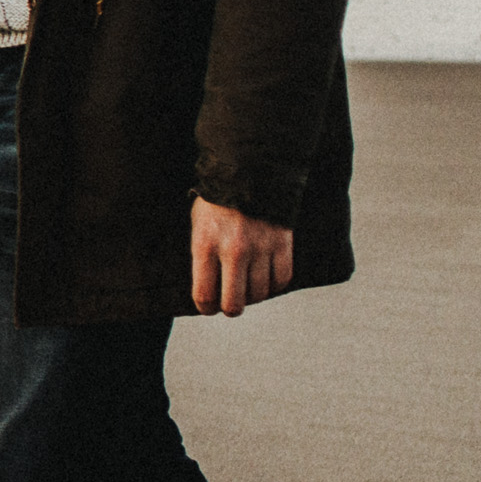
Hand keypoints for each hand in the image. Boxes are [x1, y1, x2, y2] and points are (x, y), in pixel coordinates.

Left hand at [190, 196, 294, 316]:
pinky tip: (266, 278)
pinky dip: (274, 285)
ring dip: (253, 296)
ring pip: (259, 294)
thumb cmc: (218, 201)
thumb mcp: (198, 225)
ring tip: (248, 287)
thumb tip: (207, 288)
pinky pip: (281, 280)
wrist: (248, 172)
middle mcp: (233, 251)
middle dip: (230, 309)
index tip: (208, 308)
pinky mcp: (282, 245)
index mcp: (205, 245)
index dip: (205, 308)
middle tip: (230, 304)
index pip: (204, 294)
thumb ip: (202, 256)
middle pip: (234, 303)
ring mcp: (260, 248)